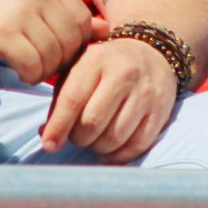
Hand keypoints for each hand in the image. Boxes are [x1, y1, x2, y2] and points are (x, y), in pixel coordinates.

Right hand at [0, 0, 104, 84]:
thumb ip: (64, 12)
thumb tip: (104, 28)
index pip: (83, 20)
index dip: (76, 43)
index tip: (60, 51)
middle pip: (72, 40)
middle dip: (63, 60)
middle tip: (44, 63)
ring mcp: (21, 12)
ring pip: (54, 56)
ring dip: (45, 70)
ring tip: (29, 65)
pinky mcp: (3, 35)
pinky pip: (34, 67)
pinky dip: (30, 75)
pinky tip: (19, 69)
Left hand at [41, 36, 177, 162]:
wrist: (151, 51)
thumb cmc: (105, 65)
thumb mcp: (80, 68)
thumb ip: (61, 99)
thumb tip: (47, 135)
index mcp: (97, 59)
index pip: (73, 99)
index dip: (58, 127)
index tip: (48, 145)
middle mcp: (123, 74)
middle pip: (92, 123)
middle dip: (78, 138)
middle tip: (77, 136)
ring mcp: (145, 93)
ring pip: (114, 138)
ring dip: (98, 148)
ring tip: (94, 140)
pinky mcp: (160, 110)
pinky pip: (137, 145)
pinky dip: (119, 155)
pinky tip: (110, 149)